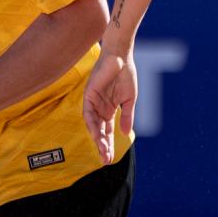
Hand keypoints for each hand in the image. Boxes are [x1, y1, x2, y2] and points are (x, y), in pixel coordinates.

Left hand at [83, 49, 136, 164]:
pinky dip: (92, 124)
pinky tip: (97, 134)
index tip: (111, 159)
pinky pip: (88, 113)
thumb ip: (127, 116)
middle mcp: (100, 109)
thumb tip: (126, 134)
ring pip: (93, 125)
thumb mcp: (129, 99)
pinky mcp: (89, 95)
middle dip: (103, 146)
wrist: (121, 56)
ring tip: (103, 151)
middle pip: (100, 132)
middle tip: (106, 160)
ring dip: (97, 138)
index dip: (110, 145)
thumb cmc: (126, 74)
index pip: (108, 132)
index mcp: (109, 110)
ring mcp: (93, 103)